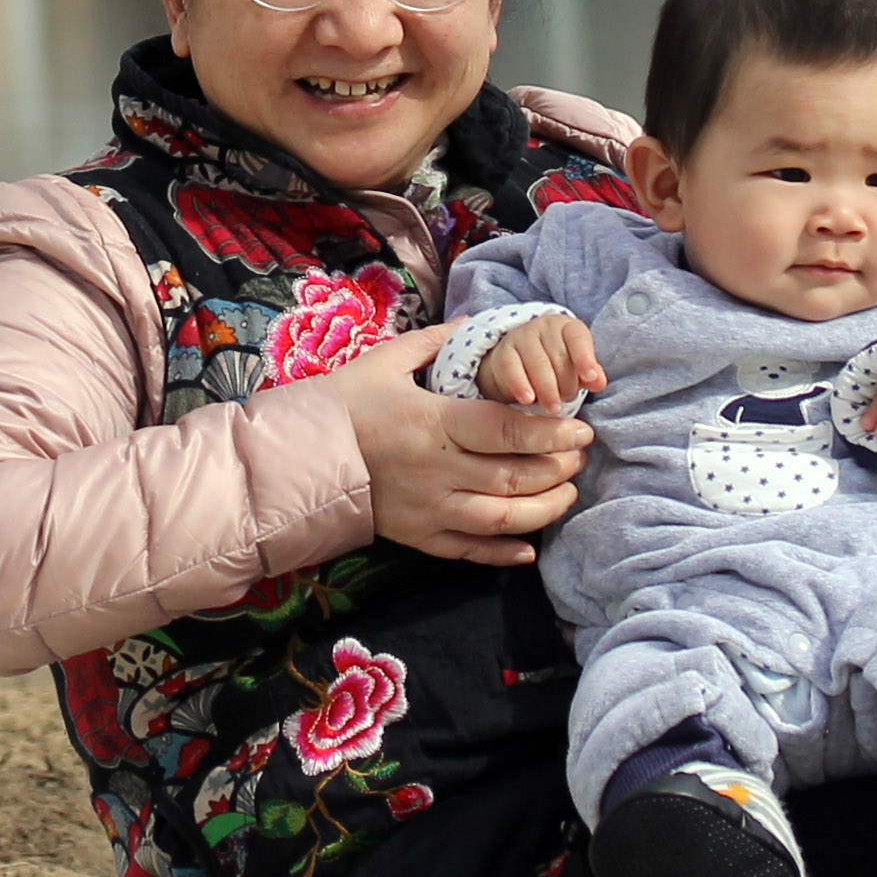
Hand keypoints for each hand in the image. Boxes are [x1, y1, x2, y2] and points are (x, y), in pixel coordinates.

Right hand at [328, 331, 588, 564]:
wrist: (296, 460)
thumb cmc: (341, 405)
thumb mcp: (385, 361)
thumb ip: (434, 342)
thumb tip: (474, 324)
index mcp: (434, 423)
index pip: (508, 429)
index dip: (551, 431)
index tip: (580, 428)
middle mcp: (438, 470)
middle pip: (514, 476)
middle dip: (557, 468)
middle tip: (580, 456)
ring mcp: (429, 508)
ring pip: (501, 518)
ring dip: (543, 510)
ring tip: (566, 495)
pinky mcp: (418, 535)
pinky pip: (469, 550)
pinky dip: (503, 552)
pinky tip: (528, 547)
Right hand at [469, 311, 605, 413]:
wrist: (518, 364)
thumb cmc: (556, 367)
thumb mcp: (576, 369)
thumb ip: (589, 376)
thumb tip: (599, 382)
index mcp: (566, 328)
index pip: (577, 338)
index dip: (585, 358)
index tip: (591, 378)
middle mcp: (543, 327)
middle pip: (558, 355)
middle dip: (566, 382)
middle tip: (568, 399)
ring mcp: (521, 338)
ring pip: (537, 362)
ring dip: (547, 388)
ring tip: (553, 408)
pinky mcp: (503, 353)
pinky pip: (513, 368)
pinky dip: (521, 385)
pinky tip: (528, 400)